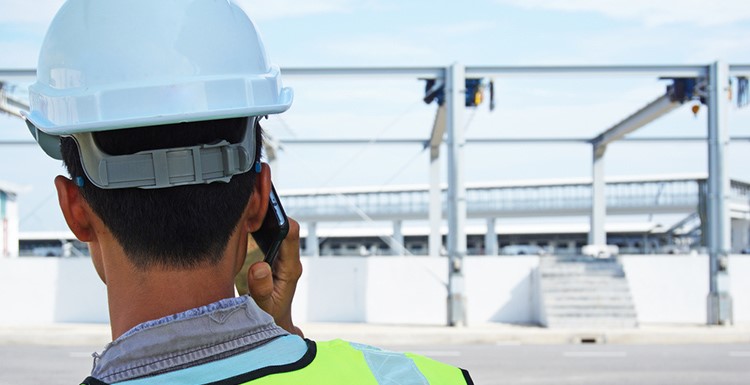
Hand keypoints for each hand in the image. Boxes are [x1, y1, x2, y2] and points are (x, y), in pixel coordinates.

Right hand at [246, 217, 303, 336]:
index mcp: (290, 268)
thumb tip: (259, 267)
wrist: (274, 324)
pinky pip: (268, 235)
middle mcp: (288, 258)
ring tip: (243, 205)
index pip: (291, 234)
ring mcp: (280, 256)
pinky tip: (241, 219)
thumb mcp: (263, 308)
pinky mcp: (272, 257)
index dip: (279, 218)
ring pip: (276, 228)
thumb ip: (261, 290)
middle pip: (284, 225)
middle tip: (248, 200)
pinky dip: (256, 225)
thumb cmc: (269, 317)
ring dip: (263, 217)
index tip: (261, 211)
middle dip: (269, 212)